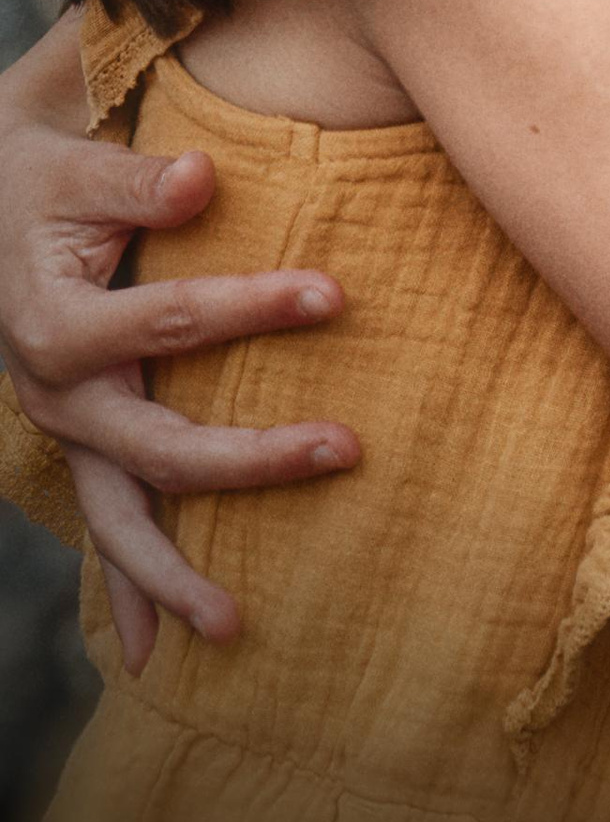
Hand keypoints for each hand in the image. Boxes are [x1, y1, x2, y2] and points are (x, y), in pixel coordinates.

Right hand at [0, 117, 355, 664]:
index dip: (254, 307)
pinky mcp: (82, 447)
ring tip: (235, 627)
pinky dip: (129, 590)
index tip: (335, 293)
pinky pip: (105, 529)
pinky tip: (157, 655)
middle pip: (159, 446)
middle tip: (346, 448)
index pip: (172, 320)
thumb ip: (139, 180)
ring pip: (121, 521)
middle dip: (251, 459)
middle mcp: (57, 394)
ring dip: (174, 576)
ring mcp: (69, 432)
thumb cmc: (51, 179)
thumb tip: (199, 178)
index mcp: (58, 325)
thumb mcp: (82, 166)